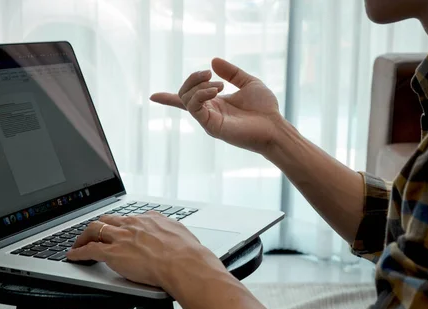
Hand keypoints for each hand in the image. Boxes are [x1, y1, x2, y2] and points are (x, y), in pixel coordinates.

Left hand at [66, 213, 223, 289]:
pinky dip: (79, 252)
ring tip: (78, 243)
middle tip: (92, 233)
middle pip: (109, 219)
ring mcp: (122, 237)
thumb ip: (173, 231)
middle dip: (98, 226)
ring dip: (84, 236)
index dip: (121, 224)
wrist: (184, 263)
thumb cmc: (188, 253)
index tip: (119, 229)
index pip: (130, 218)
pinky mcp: (113, 252)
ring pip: (95, 229)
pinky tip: (73, 256)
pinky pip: (90, 250)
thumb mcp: (182, 234)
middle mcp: (134, 224)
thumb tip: (176, 233)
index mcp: (151, 219)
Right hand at [150, 58, 284, 153]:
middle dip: (193, 78)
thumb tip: (212, 62)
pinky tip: (216, 90)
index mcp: (215, 104)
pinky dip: (201, 94)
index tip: (153, 96)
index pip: (188, 100)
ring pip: (187, 99)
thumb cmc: (265, 109)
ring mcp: (208, 120)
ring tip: (218, 85)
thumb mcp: (248, 83)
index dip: (169, 98)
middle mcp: (209, 113)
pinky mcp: (211, 126)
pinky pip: (195, 108)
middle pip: (184, 94)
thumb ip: (231, 72)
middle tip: (210, 74)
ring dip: (199, 85)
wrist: (274, 126)